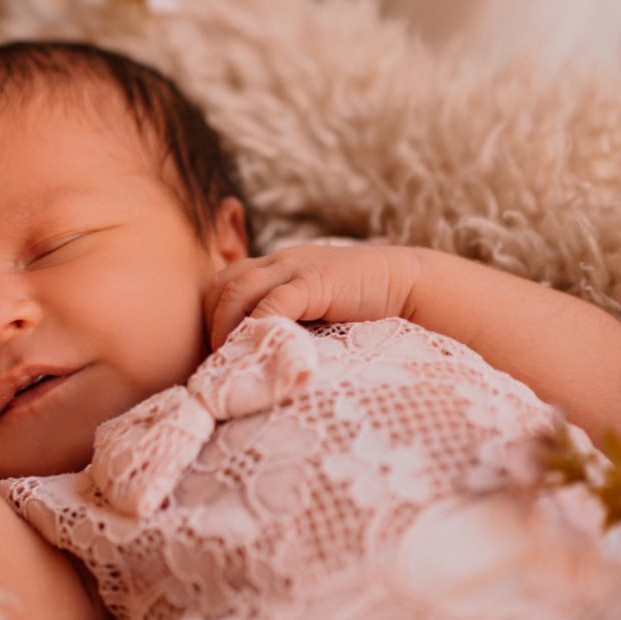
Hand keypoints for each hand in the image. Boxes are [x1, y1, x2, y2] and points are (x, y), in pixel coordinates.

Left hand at [203, 243, 423, 348]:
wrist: (409, 284)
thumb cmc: (363, 306)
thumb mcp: (315, 310)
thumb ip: (289, 321)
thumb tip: (260, 356)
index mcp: (276, 267)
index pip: (224, 281)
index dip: (212, 313)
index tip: (216, 348)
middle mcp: (279, 262)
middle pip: (222, 282)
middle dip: (211, 319)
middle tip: (216, 356)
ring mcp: (296, 268)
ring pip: (238, 288)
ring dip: (227, 325)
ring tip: (229, 357)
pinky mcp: (315, 281)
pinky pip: (274, 301)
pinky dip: (259, 324)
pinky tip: (259, 348)